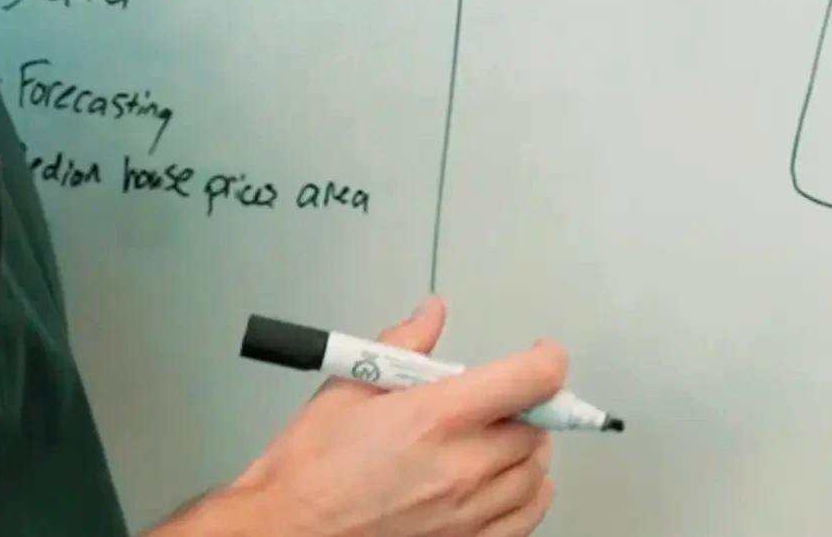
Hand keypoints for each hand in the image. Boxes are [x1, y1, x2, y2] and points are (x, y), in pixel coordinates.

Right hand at [166, 295, 565, 536]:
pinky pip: (526, 519)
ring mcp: (468, 515)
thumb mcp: (348, 389)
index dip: (547, 359)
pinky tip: (503, 485)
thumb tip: (430, 316)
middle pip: (538, 428)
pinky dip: (525, 497)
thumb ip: (403, 347)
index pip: (533, 379)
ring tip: (496, 444)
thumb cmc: (308, 471)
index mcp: (438, 417)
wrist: (284, 532)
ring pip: (537, 475)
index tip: (542, 356)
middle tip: (496, 405)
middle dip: (524, 410)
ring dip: (527, 454)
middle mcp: (463, 467)